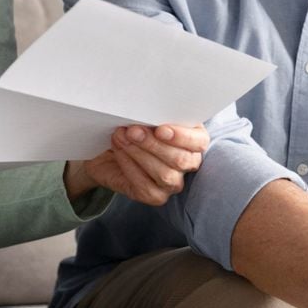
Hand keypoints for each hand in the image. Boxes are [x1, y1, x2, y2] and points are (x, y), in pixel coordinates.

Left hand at [64, 124, 208, 205]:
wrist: (108, 148)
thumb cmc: (133, 127)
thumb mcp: (145, 116)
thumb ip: (152, 115)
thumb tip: (147, 111)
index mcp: (194, 139)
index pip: (199, 141)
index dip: (182, 136)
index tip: (160, 129)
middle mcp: (188, 162)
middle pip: (181, 160)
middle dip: (154, 144)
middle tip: (132, 130)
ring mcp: (173, 182)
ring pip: (165, 175)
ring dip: (140, 154)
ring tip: (121, 138)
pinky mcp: (155, 196)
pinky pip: (146, 187)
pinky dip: (130, 167)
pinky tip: (119, 152)